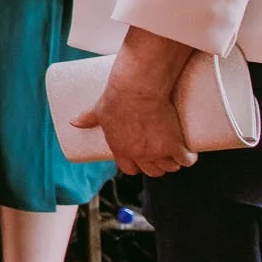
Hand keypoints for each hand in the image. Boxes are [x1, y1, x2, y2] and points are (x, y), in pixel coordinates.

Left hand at [76, 69, 196, 178]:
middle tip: (161, 155)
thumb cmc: (117, 97)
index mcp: (121, 149)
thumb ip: (87, 118)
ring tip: (175, 154)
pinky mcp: (175, 144)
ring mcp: (158, 151)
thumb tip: (72, 121)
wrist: (139, 89)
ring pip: (170, 167)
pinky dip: (189, 158)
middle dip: (157, 166)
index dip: (136, 165)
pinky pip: (186, 160)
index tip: (141, 159)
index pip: (129, 170)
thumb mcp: (99, 109)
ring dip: (173, 163)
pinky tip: (189, 154)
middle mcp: (139, 155)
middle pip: (152, 172)